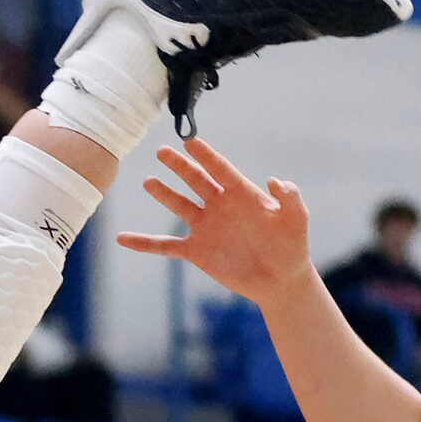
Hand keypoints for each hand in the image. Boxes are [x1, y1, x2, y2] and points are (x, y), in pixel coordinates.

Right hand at [120, 140, 316, 306]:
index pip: (220, 170)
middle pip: (195, 181)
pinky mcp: (196, 251)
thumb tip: (274, 180)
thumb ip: (290, 198)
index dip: (206, 156)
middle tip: (163, 151)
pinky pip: (165, 245)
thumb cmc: (291, 246)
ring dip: (164, 194)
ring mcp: (205, 228)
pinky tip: (123, 239)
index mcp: (242, 194)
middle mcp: (219, 206)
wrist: (280, 279)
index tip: (190, 142)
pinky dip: (144, 243)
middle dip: (180, 166)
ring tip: (149, 181)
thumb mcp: (297, 220)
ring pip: (179, 206)